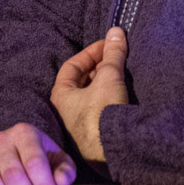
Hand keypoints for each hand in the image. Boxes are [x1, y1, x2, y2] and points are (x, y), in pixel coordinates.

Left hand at [50, 28, 129, 166]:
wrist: (113, 152)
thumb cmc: (102, 114)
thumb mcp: (109, 77)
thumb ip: (113, 54)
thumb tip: (116, 31)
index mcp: (60, 96)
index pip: (72, 66)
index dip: (91, 52)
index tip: (108, 45)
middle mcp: (64, 112)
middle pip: (81, 82)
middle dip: (100, 68)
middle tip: (117, 58)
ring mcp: (78, 127)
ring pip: (90, 98)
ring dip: (105, 84)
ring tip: (123, 74)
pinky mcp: (93, 138)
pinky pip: (99, 112)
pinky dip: (110, 100)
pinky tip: (123, 96)